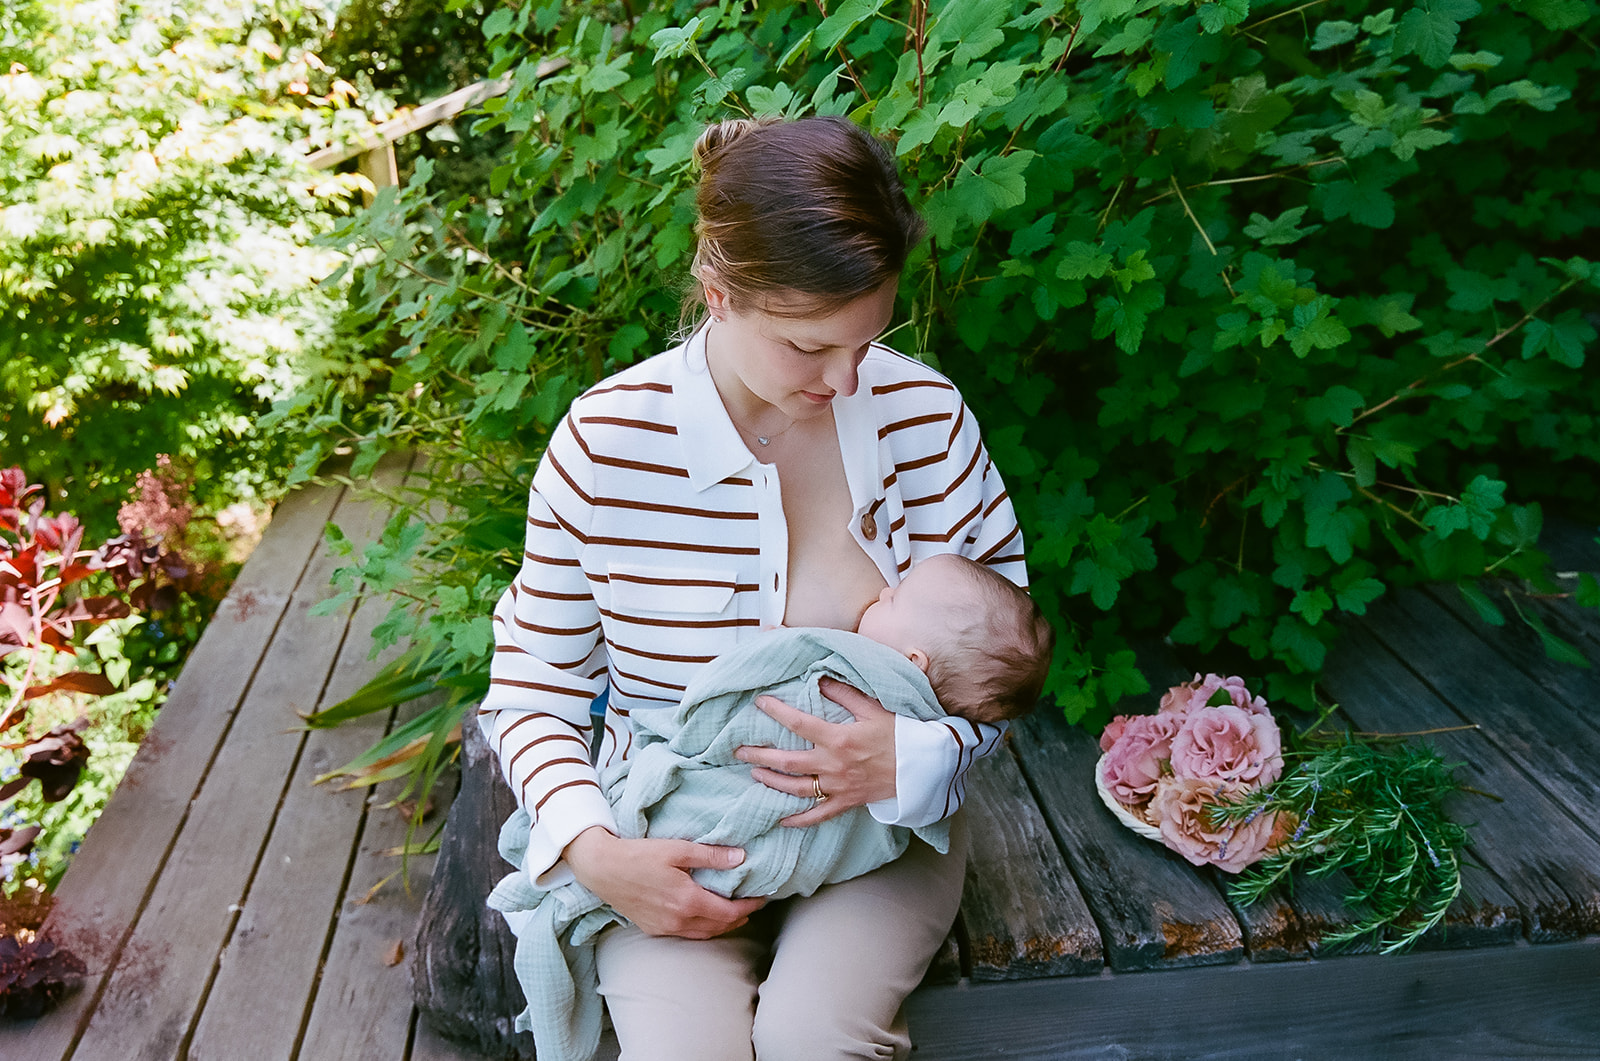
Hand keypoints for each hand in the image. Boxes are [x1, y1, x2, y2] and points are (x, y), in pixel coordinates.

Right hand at [563, 827, 765, 938]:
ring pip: (703, 934)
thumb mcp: (677, 849)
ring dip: (722, 926)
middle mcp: (679, 920)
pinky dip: (703, 928)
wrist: (602, 869)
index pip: (729, 912)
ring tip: (734, 913)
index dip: (750, 906)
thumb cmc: (639, 855)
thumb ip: (711, 856)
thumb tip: (741, 858)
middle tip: (752, 904)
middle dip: (740, 918)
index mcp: (688, 901)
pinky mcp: (653, 928)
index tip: (763, 897)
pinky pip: (686, 934)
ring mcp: (665, 928)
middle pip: (719, 927)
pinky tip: (704, 917)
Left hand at [735, 676, 896, 827]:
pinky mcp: (847, 802)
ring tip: (754, 773)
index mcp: (838, 738)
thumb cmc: (899, 734)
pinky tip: (781, 819)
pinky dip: (798, 819)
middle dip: (759, 755)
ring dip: (772, 782)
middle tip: (738, 750)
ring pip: (796, 789)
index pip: (798, 723)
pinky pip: (818, 815)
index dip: (776, 711)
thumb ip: (845, 693)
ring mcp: (839, 787)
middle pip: (787, 762)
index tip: (759, 702)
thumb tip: (819, 679)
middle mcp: (834, 765)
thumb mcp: (873, 707)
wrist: (923, 767)